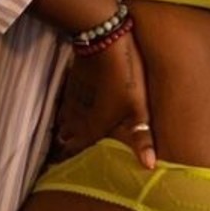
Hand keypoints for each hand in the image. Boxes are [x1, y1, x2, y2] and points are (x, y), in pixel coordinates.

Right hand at [52, 30, 155, 168]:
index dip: (68, 160)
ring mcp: (74, 98)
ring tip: (62, 140)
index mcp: (93, 126)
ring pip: (63, 121)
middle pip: (66, 137)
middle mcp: (78, 116)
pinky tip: (66, 113)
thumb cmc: (125, 77)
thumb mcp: (138, 108)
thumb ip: (141, 138)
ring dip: (63, 131)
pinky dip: (64, 113)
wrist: (104, 40)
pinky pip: (64, 105)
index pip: (75, 150)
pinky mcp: (74, 82)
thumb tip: (149, 167)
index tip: (61, 170)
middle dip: (64, 148)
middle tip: (60, 159)